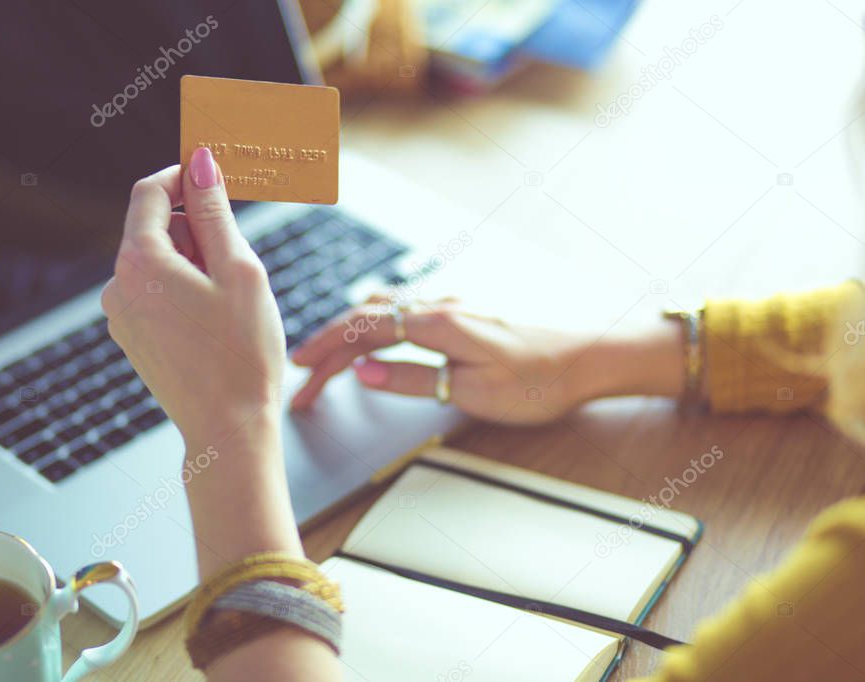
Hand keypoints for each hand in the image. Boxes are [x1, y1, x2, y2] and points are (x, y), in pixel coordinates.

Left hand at [100, 148, 284, 447]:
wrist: (229, 429)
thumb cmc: (242, 353)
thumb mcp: (239, 270)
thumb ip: (215, 211)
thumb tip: (200, 161)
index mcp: (139, 262)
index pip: (149, 191)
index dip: (184, 175)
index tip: (215, 175)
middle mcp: (117, 286)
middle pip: (153, 228)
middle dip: (195, 228)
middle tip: (238, 257)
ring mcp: (121, 316)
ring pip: (157, 263)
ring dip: (194, 261)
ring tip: (231, 298)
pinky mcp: (132, 339)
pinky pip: (154, 294)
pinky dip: (184, 289)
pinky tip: (215, 320)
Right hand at [290, 297, 685, 423]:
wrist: (590, 359)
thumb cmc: (539, 380)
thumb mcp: (472, 391)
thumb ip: (413, 378)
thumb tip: (364, 372)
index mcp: (437, 323)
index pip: (362, 331)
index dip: (325, 350)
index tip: (298, 371)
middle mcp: (440, 306)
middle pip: (366, 320)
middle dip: (330, 349)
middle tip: (305, 380)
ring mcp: (452, 307)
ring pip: (384, 312)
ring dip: (351, 336)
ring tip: (328, 362)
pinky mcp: (463, 315)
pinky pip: (404, 313)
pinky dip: (376, 327)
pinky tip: (376, 339)